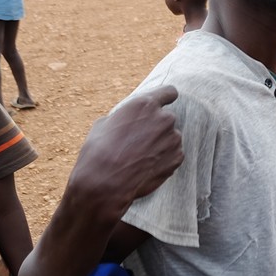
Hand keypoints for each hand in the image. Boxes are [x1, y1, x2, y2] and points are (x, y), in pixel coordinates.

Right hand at [67, 86, 183, 209]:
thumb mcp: (104, 124)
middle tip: (140, 141)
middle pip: (167, 118)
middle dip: (157, 127)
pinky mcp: (177, 158)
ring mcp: (173, 139)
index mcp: (145, 104)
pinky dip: (165, 159)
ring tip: (141, 157)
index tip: (164, 103)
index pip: (168, 92)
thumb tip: (128, 120)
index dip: (166, 97)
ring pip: (171, 137)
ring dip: (161, 144)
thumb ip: (124, 117)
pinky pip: (174, 154)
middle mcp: (164, 118)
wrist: (105, 183)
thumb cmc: (98, 152)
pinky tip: (147, 167)